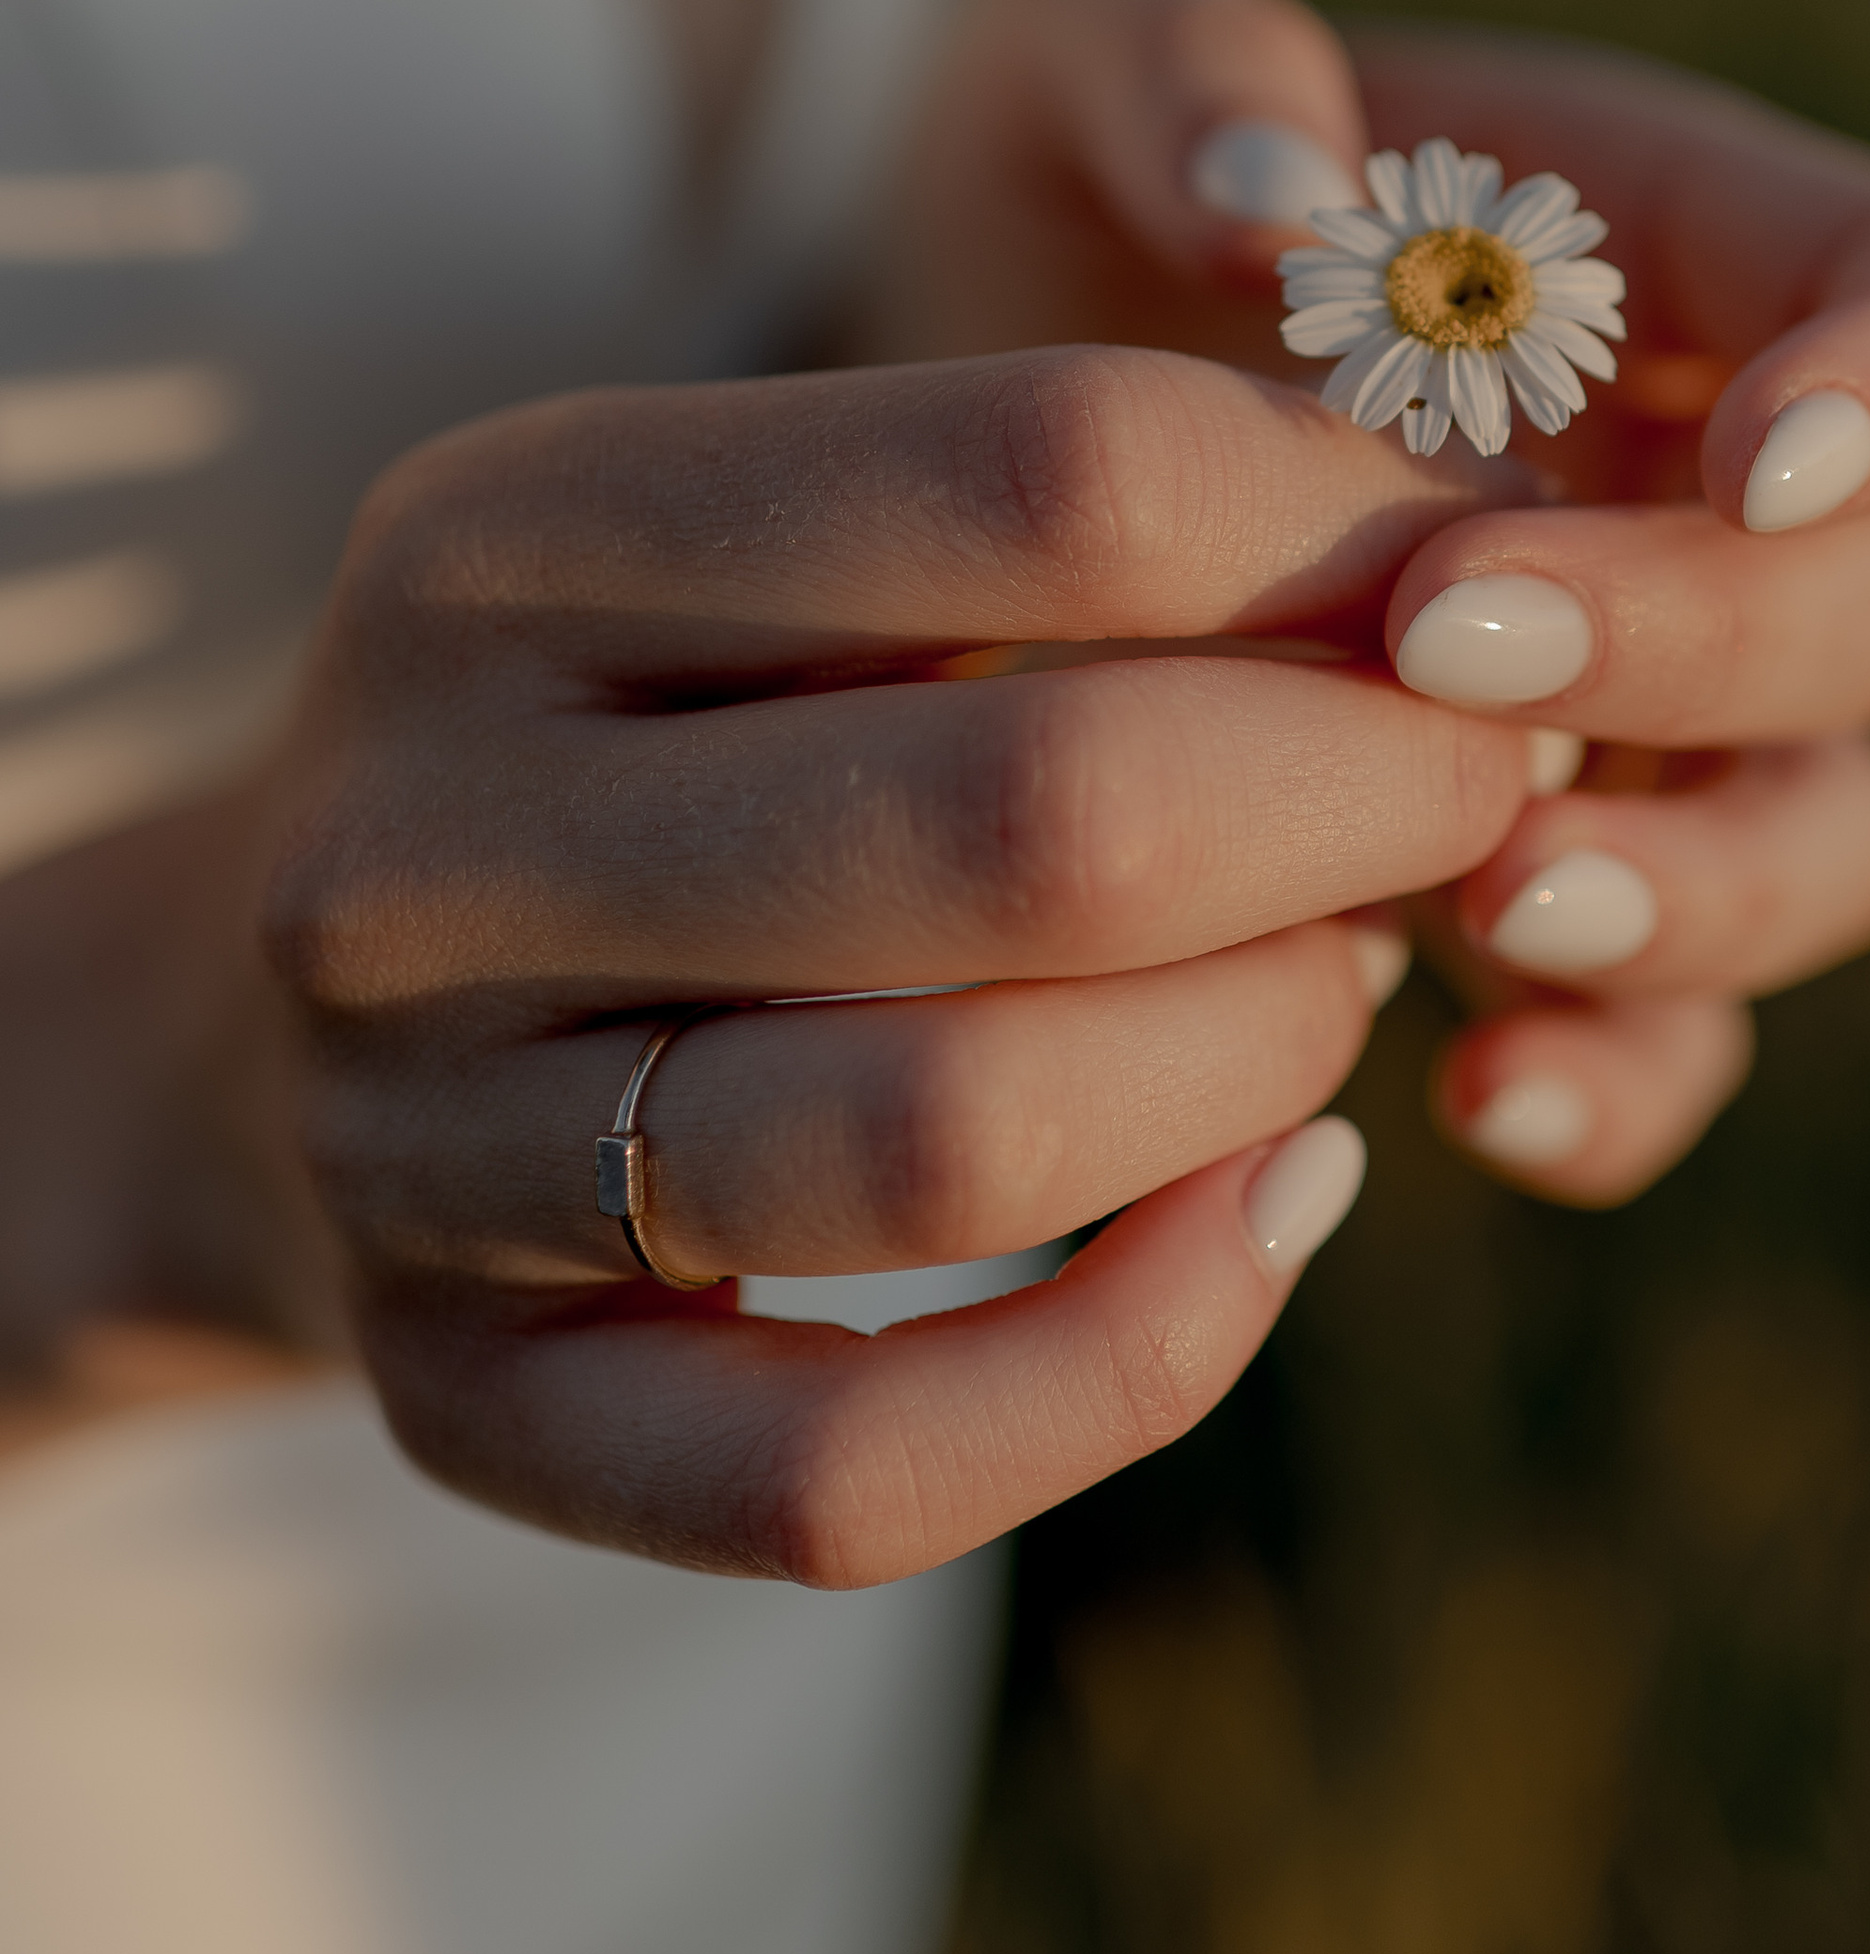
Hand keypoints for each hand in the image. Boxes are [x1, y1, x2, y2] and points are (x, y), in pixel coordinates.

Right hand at [266, 350, 1532, 1577]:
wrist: (291, 1014)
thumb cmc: (655, 730)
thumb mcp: (778, 541)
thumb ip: (1080, 517)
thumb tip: (1479, 559)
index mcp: (509, 537)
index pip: (1052, 477)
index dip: (1359, 535)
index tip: (1494, 585)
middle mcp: (422, 837)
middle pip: (1045, 822)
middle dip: (1373, 801)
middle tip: (1490, 788)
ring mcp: (414, 1149)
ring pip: (966, 1141)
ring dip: (1266, 1054)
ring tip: (1343, 983)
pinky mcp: (468, 1409)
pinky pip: (857, 1476)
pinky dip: (1139, 1357)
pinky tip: (1272, 1215)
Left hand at [868, 0, 1869, 1206]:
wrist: (966, 435)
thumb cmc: (1070, 190)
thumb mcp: (1067, 60)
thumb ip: (1174, 64)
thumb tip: (1275, 202)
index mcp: (1690, 255)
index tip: (1764, 463)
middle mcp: (1722, 506)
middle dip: (1704, 642)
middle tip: (1452, 645)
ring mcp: (1664, 725)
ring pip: (1830, 841)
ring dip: (1703, 891)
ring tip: (1490, 900)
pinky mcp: (1549, 894)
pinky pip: (1670, 1037)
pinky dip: (1612, 1080)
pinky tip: (1465, 1092)